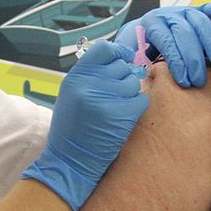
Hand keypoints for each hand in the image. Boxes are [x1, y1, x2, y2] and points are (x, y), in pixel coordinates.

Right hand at [23, 40, 148, 210]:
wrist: (69, 160)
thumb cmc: (73, 128)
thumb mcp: (72, 94)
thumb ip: (92, 76)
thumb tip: (122, 59)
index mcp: (75, 77)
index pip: (104, 49)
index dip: (119, 52)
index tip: (126, 58)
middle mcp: (88, 84)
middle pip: (121, 67)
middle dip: (123, 81)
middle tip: (114, 99)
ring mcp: (104, 98)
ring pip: (133, 83)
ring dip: (130, 96)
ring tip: (115, 111)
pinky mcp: (120, 114)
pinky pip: (141, 101)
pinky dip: (136, 109)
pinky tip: (122, 120)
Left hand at [116, 2, 210, 87]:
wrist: (142, 33)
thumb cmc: (138, 49)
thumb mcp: (130, 56)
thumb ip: (132, 63)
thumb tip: (136, 72)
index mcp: (152, 23)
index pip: (166, 40)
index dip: (176, 61)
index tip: (183, 80)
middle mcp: (170, 14)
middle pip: (185, 32)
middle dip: (194, 58)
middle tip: (199, 81)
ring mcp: (186, 11)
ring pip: (201, 22)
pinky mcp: (199, 10)